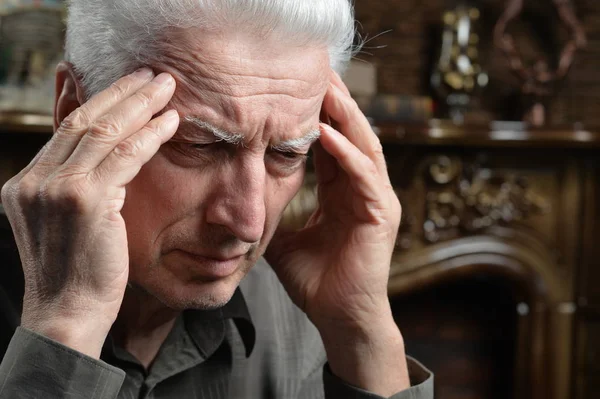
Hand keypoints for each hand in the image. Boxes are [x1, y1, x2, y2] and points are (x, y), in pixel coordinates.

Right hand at [0, 67, 177, 357]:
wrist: (67, 315)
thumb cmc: (77, 274)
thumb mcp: (68, 224)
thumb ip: (79, 187)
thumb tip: (106, 158)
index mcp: (26, 184)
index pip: (64, 130)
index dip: (95, 100)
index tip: (122, 83)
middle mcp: (34, 180)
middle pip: (82, 121)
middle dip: (121, 93)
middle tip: (152, 74)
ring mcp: (55, 189)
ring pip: (104, 132)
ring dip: (140, 105)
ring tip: (167, 87)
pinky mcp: (83, 200)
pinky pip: (124, 156)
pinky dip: (150, 136)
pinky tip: (171, 122)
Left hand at [266, 71, 408, 393]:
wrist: (338, 317)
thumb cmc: (316, 281)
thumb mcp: (285, 238)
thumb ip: (273, 213)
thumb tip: (241, 198)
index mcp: (342, 191)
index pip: (331, 143)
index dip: (316, 115)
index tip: (295, 89)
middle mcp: (363, 189)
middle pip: (350, 135)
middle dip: (334, 104)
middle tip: (315, 73)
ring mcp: (376, 201)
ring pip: (364, 147)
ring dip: (344, 118)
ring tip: (325, 90)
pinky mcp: (382, 216)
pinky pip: (365, 178)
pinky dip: (347, 154)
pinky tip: (328, 134)